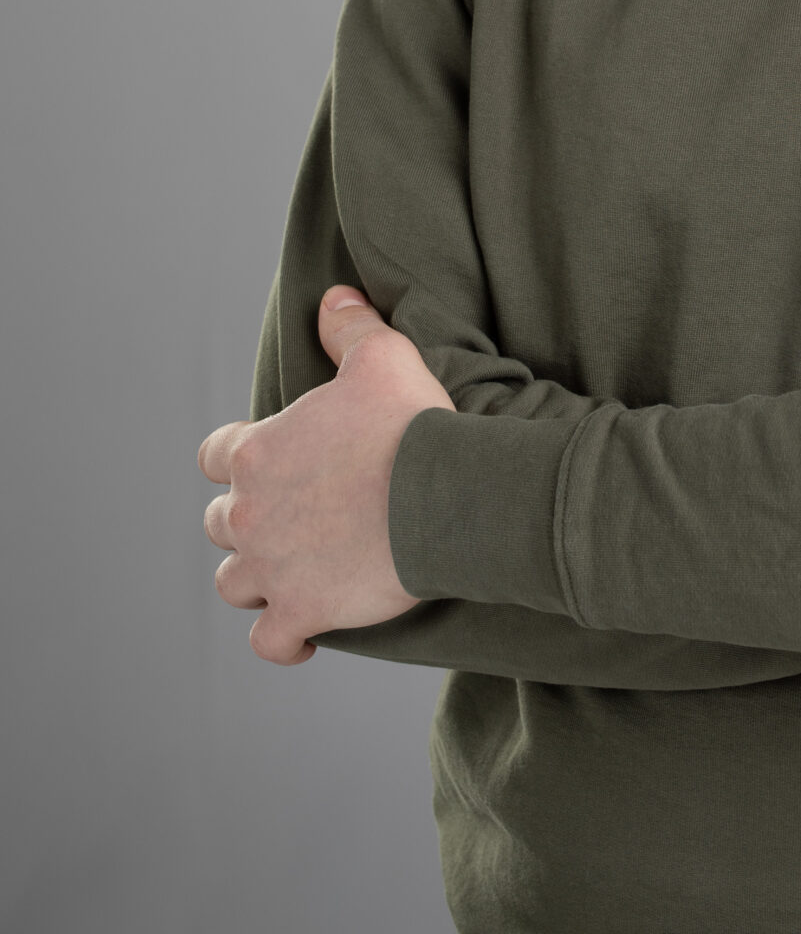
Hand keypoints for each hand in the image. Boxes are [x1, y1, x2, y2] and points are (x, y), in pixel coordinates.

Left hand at [198, 286, 454, 664]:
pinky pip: (269, 641)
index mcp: (258, 452)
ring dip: (254, 576)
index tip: (269, 461)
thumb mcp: (383, 355)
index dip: (238, 457)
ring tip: (287, 570)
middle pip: (220, 521)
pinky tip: (303, 634)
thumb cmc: (412, 424)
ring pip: (232, 581)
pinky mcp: (301, 612)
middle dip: (247, 517)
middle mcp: (251, 513)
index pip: (215, 456)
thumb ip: (350, 326)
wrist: (446, 496)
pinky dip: (281, 640)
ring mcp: (272, 569)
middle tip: (290, 513)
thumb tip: (333, 297)